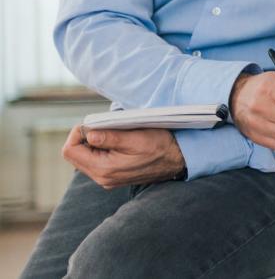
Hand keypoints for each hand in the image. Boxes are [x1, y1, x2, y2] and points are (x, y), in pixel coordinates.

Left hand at [62, 125, 185, 187]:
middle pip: (73, 155)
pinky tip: (116, 144)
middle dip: (83, 138)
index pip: (70, 150)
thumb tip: (87, 134)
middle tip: (104, 127)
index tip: (94, 123)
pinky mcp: (111, 176)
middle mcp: (101, 178)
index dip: (77, 133)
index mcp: (103, 169)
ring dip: (92, 143)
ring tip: (113, 135)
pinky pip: (93, 161)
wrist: (177, 160)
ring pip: (83, 157)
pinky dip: (99, 150)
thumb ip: (109, 137)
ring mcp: (106, 179)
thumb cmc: (159, 146)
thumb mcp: (136, 138)